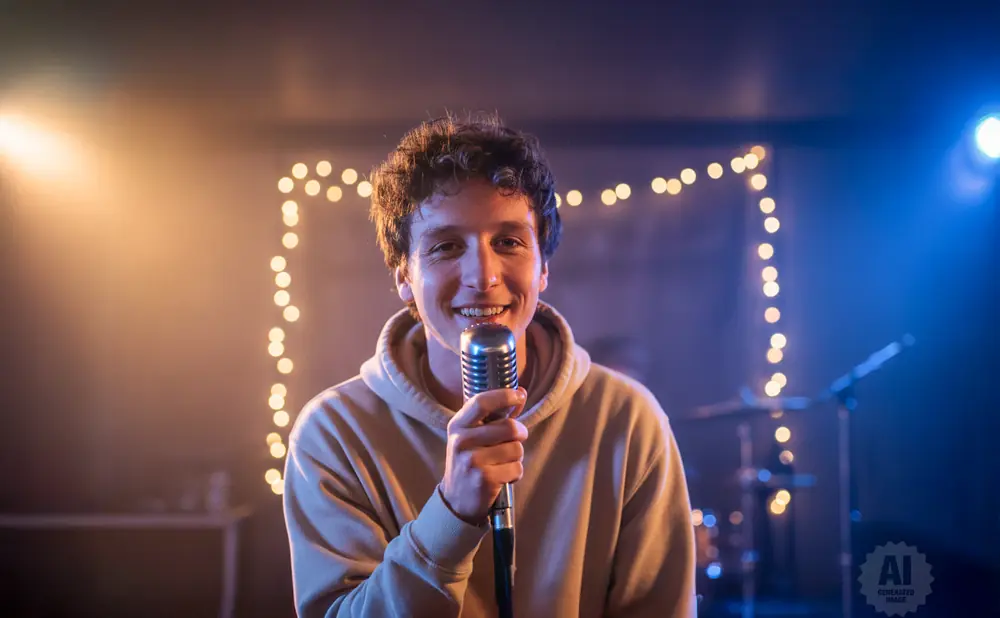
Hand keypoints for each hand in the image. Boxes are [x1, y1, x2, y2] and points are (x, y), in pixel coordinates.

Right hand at [440, 387, 528, 524]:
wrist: (456, 501)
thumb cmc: (469, 462)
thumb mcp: (472, 437)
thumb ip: (495, 416)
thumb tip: (521, 392)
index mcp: (457, 425)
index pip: (482, 402)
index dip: (504, 395)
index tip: (518, 396)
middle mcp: (462, 441)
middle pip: (509, 427)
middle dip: (520, 434)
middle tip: (515, 441)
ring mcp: (472, 460)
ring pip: (516, 449)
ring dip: (517, 457)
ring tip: (503, 463)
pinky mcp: (485, 479)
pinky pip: (517, 468)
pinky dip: (515, 474)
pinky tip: (503, 477)